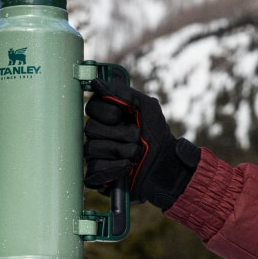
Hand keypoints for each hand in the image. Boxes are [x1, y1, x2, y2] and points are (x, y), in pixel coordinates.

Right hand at [84, 78, 199, 209]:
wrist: (167, 164)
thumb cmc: (157, 134)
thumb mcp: (146, 106)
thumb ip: (122, 93)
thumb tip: (96, 83)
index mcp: (106, 116)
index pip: (91, 107)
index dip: (108, 111)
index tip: (124, 114)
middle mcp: (97, 135)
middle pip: (90, 128)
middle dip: (119, 133)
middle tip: (136, 137)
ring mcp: (96, 155)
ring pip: (92, 149)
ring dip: (121, 150)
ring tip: (136, 153)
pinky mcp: (98, 176)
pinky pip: (93, 170)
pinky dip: (114, 168)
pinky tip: (128, 166)